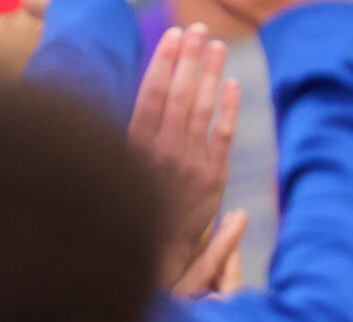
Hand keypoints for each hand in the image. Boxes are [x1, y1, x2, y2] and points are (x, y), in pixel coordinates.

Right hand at [130, 24, 239, 289]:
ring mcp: (188, 166)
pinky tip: (231, 83)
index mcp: (134, 147)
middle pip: (178, 95)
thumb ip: (132, 138)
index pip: (151, 94)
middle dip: (190, 58)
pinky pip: (223, 138)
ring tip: (216, 46)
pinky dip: (228, 109)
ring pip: (201, 110)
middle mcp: (161, 153)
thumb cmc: (132, 215)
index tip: (173, 35)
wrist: (153, 261)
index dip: (164, 62)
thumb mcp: (121, 175)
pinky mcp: (211, 181)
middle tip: (199, 29)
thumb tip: (137, 99)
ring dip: (210, 74)